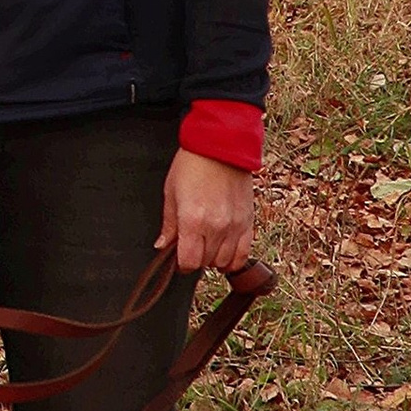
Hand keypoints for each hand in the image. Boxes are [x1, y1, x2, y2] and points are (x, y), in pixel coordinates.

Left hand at [158, 148, 254, 273]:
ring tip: (208, 245)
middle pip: (206, 263)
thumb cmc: (192, 165)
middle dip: (196, 258)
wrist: (221, 146)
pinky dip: (233, 259)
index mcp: (192, 220)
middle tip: (192, 245)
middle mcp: (215, 226)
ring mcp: (234, 225)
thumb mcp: (171, 193)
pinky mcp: (248, 222)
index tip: (179, 258)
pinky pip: (244, 253)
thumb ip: (169, 224)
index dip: (182, 264)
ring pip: (224, 262)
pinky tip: (225, 252)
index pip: (189, 261)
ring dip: (214, 258)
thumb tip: (162, 246)